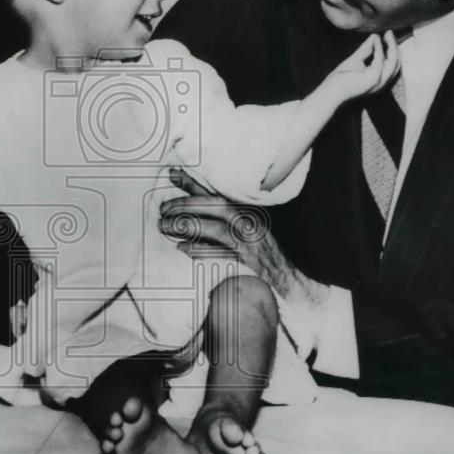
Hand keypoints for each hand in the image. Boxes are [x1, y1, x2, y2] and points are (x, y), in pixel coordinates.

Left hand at [161, 168, 329, 356]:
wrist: (290, 280)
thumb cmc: (263, 251)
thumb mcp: (247, 227)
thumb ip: (225, 216)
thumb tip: (194, 204)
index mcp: (248, 210)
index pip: (218, 191)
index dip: (195, 182)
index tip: (172, 173)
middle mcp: (249, 223)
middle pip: (215, 206)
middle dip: (186, 205)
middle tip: (162, 210)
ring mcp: (249, 243)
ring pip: (215, 228)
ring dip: (188, 226)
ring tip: (165, 227)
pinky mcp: (247, 263)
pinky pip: (220, 254)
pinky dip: (200, 250)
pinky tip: (182, 249)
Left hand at [326, 30, 399, 101]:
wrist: (331, 91)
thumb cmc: (341, 78)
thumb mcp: (356, 60)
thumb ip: (366, 49)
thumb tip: (375, 36)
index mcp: (379, 80)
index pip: (393, 64)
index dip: (393, 49)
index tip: (387, 35)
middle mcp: (382, 82)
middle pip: (396, 62)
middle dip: (395, 46)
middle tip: (389, 32)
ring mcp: (379, 81)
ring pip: (393, 61)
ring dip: (392, 45)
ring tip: (387, 34)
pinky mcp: (373, 78)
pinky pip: (380, 60)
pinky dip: (379, 48)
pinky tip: (376, 40)